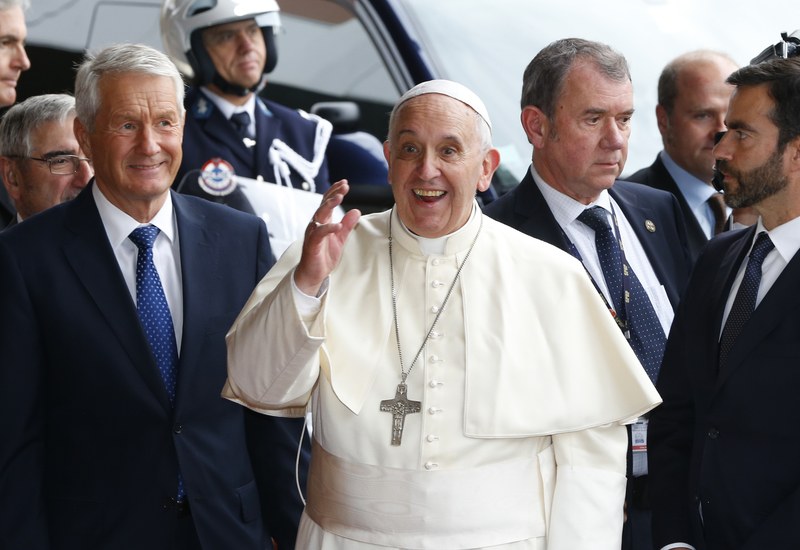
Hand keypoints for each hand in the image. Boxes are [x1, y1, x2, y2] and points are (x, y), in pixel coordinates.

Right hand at [294, 180, 360, 295]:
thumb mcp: (340, 238)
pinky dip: (328, 228)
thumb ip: (347, 225)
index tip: (345, 183)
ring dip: (329, 205)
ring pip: (319, 215)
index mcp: (322, 221)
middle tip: (344, 186)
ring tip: (339, 198)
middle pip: (323, 204)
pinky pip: (319, 233)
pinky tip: (337, 225)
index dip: (335, 192)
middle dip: (333, 194)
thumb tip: (356, 211)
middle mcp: (316, 224)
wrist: (313, 273)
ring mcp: (313, 233)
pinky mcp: (312, 244)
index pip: (327, 202)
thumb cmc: (324, 255)